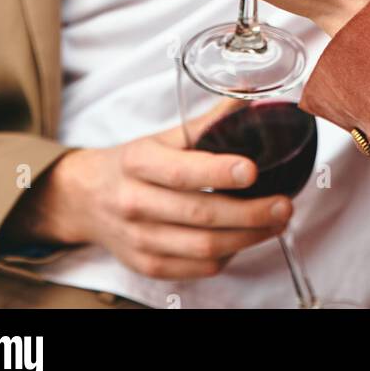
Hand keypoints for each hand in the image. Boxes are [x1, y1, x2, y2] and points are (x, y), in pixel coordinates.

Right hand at [0, 102, 292, 280]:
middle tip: (283, 204)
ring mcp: (140, 240)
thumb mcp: (160, 137)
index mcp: (138, 162)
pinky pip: (196, 268)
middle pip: (199, 215)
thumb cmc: (131, 164)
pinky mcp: (147, 266)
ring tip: (276, 222)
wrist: (86, 199)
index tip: (251, 170)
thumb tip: (246, 101)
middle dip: (249, 213)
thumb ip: (204, 123)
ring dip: (247, 238)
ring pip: (202, 248)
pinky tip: (245, 239)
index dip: (218, 173)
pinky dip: (227, 256)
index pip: (180, 172)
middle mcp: (135, 203)